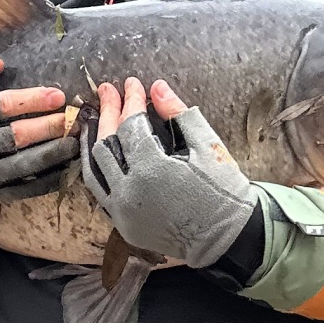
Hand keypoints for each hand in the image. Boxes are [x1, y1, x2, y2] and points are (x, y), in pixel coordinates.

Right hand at [0, 57, 77, 214]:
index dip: (28, 100)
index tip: (55, 94)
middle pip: (10, 138)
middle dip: (46, 126)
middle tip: (72, 116)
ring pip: (18, 167)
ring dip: (51, 154)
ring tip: (74, 140)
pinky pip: (17, 191)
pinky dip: (44, 181)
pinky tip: (63, 168)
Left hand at [80, 77, 256, 268]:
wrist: (228, 238)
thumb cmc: (223, 189)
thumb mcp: (207, 145)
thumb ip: (178, 114)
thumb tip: (157, 88)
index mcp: (151, 170)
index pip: (130, 125)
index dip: (131, 101)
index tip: (134, 84)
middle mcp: (129, 193)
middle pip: (106, 143)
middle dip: (109, 112)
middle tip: (110, 90)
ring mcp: (123, 213)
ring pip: (95, 169)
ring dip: (95, 139)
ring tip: (99, 116)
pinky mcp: (124, 226)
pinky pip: (102, 192)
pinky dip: (99, 169)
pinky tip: (102, 152)